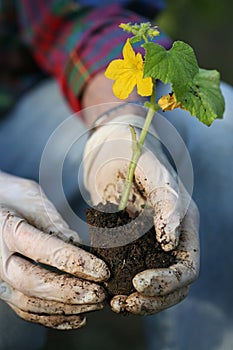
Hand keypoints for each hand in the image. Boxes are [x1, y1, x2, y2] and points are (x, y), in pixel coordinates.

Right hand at [0, 172, 109, 328]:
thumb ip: (55, 226)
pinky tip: (77, 316)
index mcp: (7, 230)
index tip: (102, 271)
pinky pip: (25, 309)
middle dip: (71, 292)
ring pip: (30, 302)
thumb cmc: (13, 197)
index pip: (44, 250)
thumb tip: (83, 249)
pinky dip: (52, 317)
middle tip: (100, 293)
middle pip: (34, 282)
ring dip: (66, 307)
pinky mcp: (3, 289)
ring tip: (94, 304)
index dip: (76, 263)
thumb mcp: (34, 201)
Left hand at [83, 109, 199, 313]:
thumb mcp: (151, 171)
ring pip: (154, 284)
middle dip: (152, 299)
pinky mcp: (131, 244)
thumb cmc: (135, 154)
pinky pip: (132, 272)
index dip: (168, 281)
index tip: (139, 283)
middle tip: (124, 303)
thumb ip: (165, 201)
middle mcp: (171, 236)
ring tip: (115, 304)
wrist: (113, 150)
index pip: (187, 266)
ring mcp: (151, 243)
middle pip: (174, 283)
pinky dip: (121, 286)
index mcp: (184, 221)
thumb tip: (170, 242)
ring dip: (138, 300)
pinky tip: (107, 291)